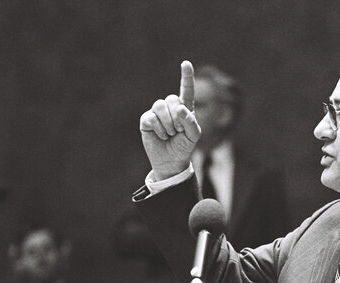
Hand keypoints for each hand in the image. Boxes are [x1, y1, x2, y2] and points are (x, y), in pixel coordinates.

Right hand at [139, 60, 200, 178]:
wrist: (171, 162)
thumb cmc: (184, 147)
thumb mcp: (193, 136)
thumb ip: (191, 121)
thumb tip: (180, 108)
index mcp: (185, 108)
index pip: (186, 89)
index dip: (186, 76)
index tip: (186, 63)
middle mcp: (170, 107)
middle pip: (172, 99)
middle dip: (177, 118)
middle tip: (178, 131)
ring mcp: (157, 113)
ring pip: (160, 106)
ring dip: (167, 124)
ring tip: (170, 134)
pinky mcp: (146, 120)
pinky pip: (151, 118)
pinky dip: (158, 129)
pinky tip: (161, 136)